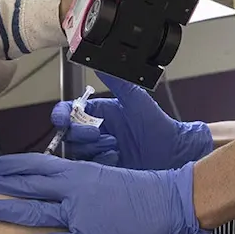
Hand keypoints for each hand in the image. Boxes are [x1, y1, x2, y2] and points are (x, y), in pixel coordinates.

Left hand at [0, 155, 205, 233]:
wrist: (163, 203)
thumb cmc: (132, 188)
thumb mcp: (99, 173)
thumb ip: (73, 176)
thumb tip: (51, 176)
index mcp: (77, 170)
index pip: (35, 163)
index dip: (9, 165)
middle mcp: (74, 189)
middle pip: (28, 185)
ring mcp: (81, 214)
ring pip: (37, 213)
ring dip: (9, 212)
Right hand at [56, 72, 212, 169]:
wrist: (173, 153)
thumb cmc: (158, 125)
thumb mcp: (136, 99)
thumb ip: (117, 81)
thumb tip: (100, 64)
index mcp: (99, 114)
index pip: (69, 112)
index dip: (61, 116)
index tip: (63, 121)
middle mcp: (95, 132)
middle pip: (69, 134)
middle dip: (81, 134)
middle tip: (99, 135)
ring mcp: (98, 152)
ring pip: (76, 153)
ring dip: (92, 150)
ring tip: (114, 147)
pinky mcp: (104, 170)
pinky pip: (88, 169)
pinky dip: (99, 164)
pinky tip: (116, 160)